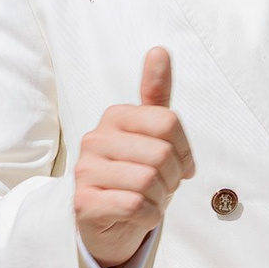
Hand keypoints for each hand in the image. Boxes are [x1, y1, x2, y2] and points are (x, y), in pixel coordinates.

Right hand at [73, 48, 193, 266]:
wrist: (107, 218)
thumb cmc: (134, 172)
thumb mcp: (149, 133)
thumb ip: (155, 93)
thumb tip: (159, 49)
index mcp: (115, 117)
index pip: (169, 122)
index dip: (185, 150)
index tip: (180, 164)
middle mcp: (95, 139)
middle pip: (161, 154)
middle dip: (172, 178)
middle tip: (161, 186)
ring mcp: (85, 171)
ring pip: (149, 182)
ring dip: (160, 198)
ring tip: (149, 199)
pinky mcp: (84, 203)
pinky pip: (136, 206)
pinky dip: (149, 216)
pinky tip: (140, 214)